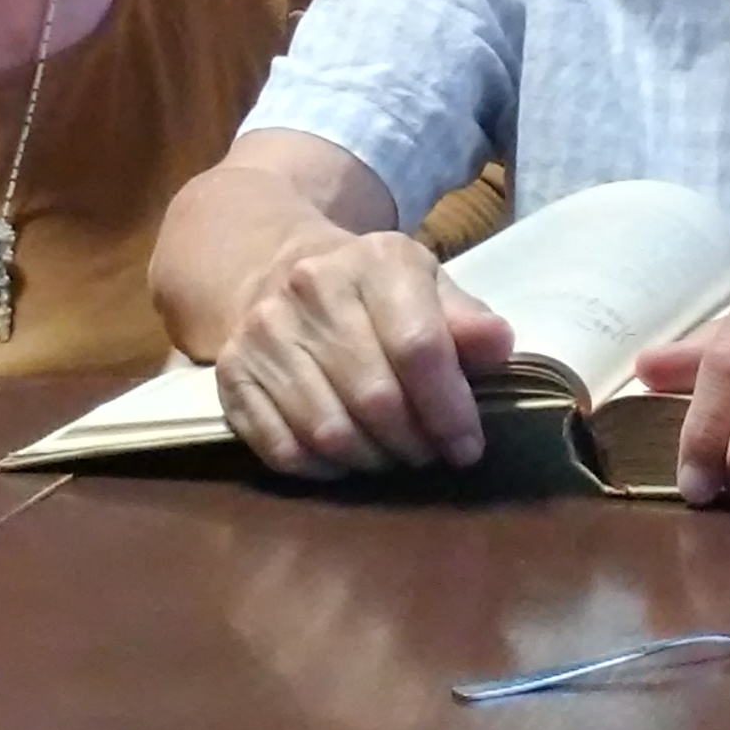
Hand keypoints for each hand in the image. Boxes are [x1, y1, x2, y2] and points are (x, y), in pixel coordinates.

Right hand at [213, 227, 516, 478]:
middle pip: (375, 397)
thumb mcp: (428, 288)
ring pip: (328, 432)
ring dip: (371, 461)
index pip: (419, 347)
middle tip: (428, 455)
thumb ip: (467, 320)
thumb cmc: (374, 292)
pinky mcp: (232, 372)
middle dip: (413, 443)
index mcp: (376, 259)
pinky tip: (345, 459)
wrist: (278, 268)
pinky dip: (322, 470)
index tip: (467, 447)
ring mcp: (264, 331)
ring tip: (390, 456)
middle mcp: (312, 287)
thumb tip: (497, 346)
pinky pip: (283, 449)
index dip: (449, 409)